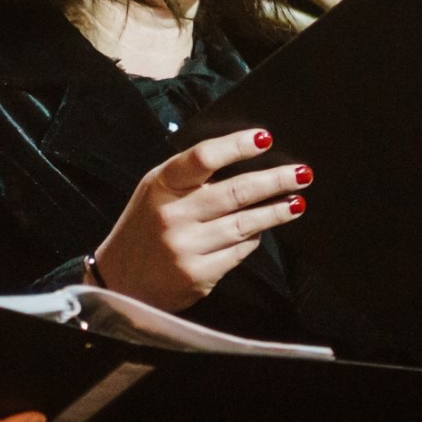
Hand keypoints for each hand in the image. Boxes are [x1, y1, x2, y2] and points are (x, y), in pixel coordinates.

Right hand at [93, 128, 309, 311]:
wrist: (119, 283)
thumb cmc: (143, 228)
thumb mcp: (155, 192)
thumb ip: (189, 177)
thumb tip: (243, 160)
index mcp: (161, 184)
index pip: (203, 158)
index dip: (237, 146)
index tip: (264, 138)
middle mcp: (173, 214)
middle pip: (235, 192)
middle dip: (274, 181)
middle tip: (301, 173)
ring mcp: (186, 246)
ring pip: (244, 224)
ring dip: (275, 211)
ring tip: (296, 202)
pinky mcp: (198, 274)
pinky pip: (238, 252)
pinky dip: (253, 239)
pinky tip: (263, 230)